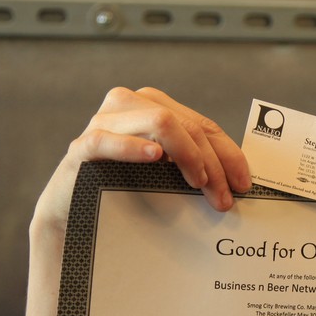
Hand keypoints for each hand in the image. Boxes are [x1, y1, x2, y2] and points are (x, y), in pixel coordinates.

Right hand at [36, 87, 249, 227]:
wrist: (71, 212)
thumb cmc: (123, 189)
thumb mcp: (164, 173)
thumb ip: (193, 164)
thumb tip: (240, 180)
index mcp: (153, 105)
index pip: (202, 125)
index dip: (228, 154)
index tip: (244, 184)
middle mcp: (129, 104)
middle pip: (187, 124)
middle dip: (212, 163)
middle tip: (224, 198)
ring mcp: (103, 121)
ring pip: (160, 121)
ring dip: (187, 154)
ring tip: (199, 184)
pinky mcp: (81, 146)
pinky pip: (108, 139)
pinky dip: (133, 147)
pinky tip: (154, 157)